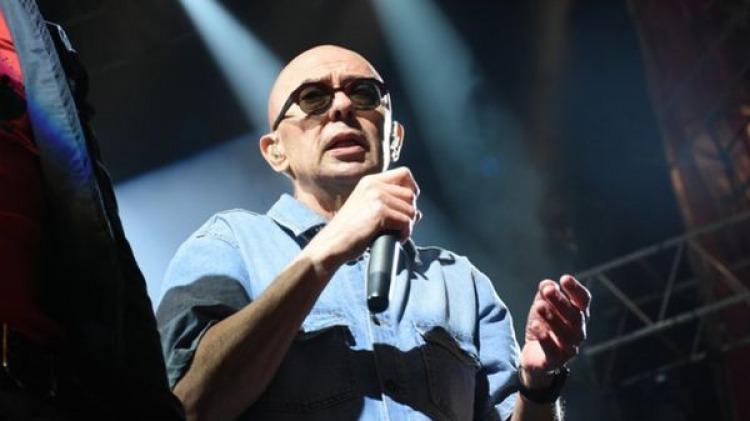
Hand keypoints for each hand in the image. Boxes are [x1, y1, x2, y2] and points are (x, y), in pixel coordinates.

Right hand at [303, 167, 419, 273]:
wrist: (332, 243)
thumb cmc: (348, 231)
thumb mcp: (366, 207)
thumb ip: (388, 203)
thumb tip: (417, 213)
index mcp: (370, 181)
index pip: (404, 173)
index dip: (412, 188)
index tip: (408, 204)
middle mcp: (373, 185)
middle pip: (410, 194)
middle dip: (409, 212)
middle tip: (398, 225)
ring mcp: (377, 197)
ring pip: (411, 210)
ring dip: (407, 225)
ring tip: (394, 233)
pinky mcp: (380, 213)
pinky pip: (406, 222)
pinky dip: (404, 234)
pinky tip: (393, 238)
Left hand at [520, 275, 590, 387]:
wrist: (535, 357)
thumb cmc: (543, 326)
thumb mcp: (541, 306)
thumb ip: (545, 294)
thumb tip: (547, 283)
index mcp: (578, 315)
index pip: (583, 301)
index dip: (576, 290)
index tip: (564, 279)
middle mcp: (578, 331)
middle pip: (574, 316)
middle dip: (561, 302)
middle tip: (547, 290)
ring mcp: (569, 348)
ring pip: (565, 333)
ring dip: (552, 318)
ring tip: (539, 306)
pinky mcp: (555, 361)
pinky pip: (553, 350)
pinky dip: (544, 338)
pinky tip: (535, 325)